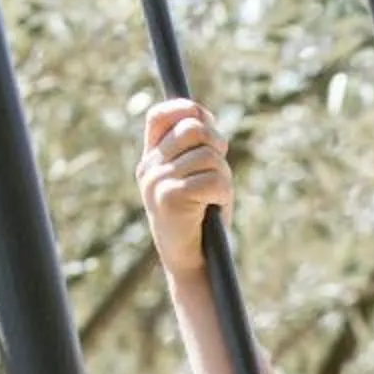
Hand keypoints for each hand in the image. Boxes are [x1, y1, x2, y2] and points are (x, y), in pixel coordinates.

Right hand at [137, 99, 232, 272]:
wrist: (193, 263)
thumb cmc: (200, 219)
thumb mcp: (195, 176)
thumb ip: (195, 147)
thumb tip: (201, 114)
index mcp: (151, 159)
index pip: (160, 115)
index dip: (188, 110)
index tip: (206, 124)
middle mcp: (149, 168)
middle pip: (193, 128)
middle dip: (216, 145)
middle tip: (219, 169)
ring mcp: (157, 182)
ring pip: (209, 156)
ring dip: (223, 176)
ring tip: (215, 197)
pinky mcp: (170, 198)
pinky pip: (214, 180)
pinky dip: (224, 193)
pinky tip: (215, 208)